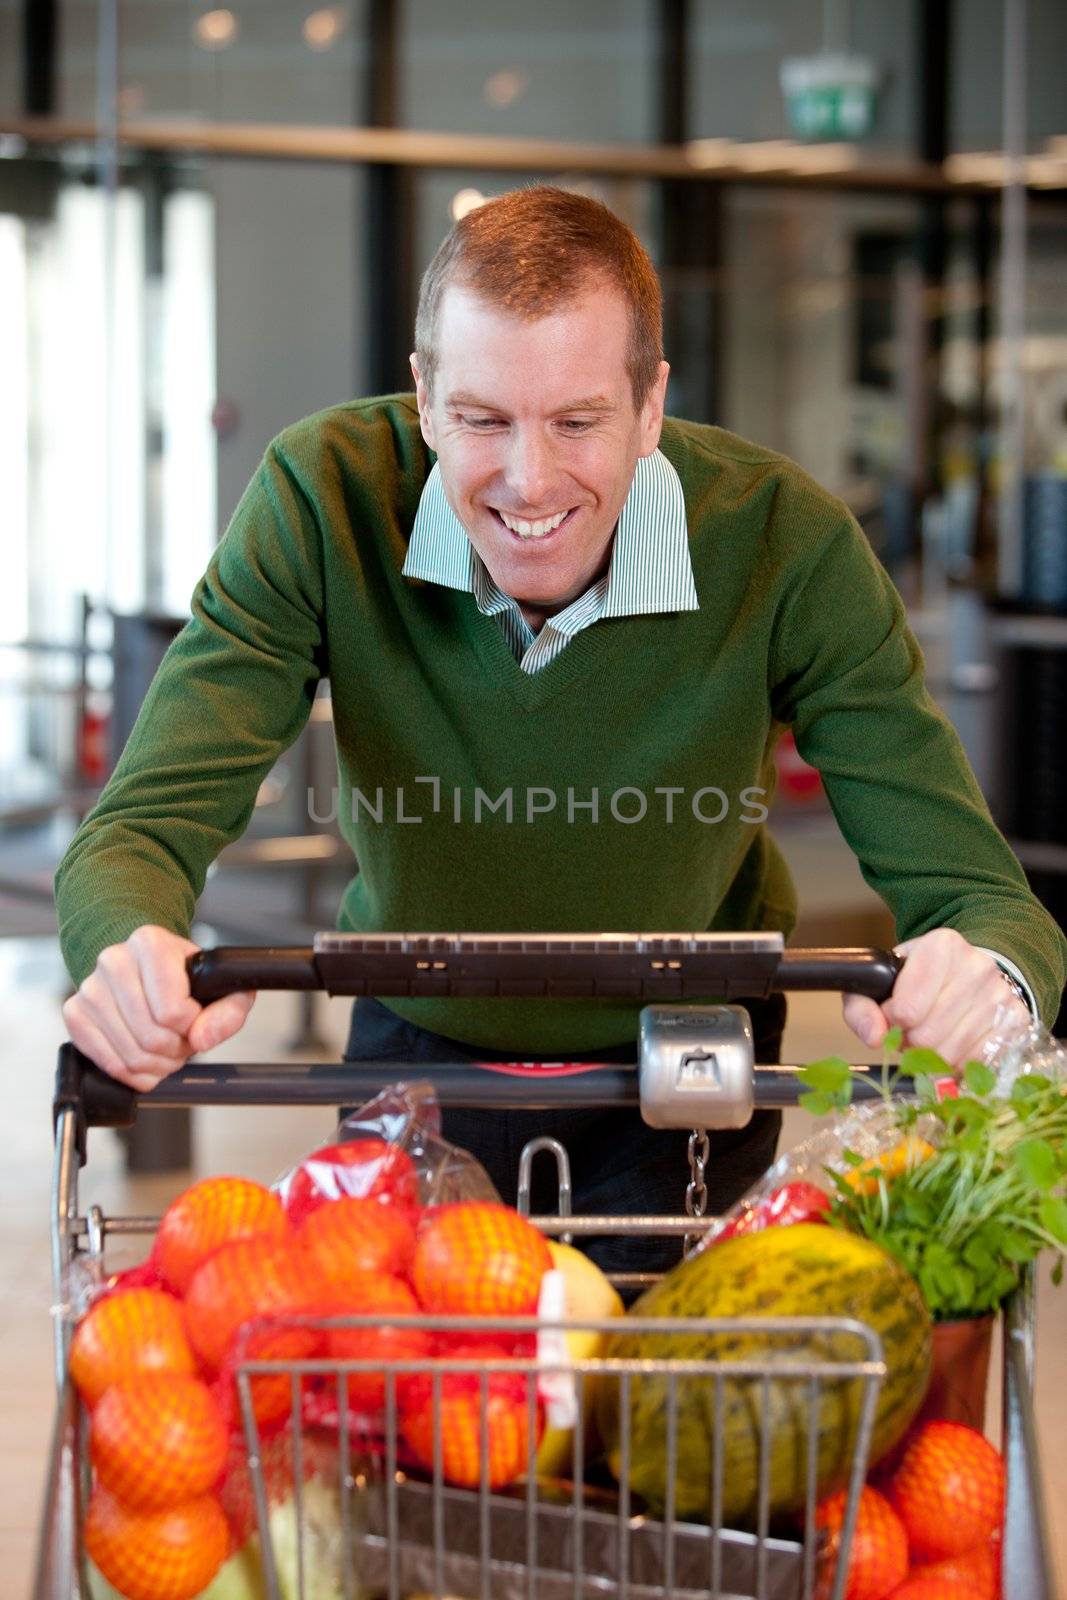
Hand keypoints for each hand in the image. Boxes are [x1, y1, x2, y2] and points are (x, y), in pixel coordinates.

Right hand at [62, 925, 255, 1091]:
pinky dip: (133, 1074)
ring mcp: (90, 987)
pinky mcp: (75, 1013)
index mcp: (150, 943)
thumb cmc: (183, 977)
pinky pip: (108, 1063)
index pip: (173, 1011)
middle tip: (183, 1042)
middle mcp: (114, 960)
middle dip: (176, 1050)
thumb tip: (202, 1038)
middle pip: (151, 1036)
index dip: (192, 1027)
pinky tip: (146, 1061)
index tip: (195, 1019)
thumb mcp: (221, 985)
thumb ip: (229, 1010)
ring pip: (130, 1055)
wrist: (145, 968)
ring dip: (157, 1065)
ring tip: (167, 1050)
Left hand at [842, 927, 1030, 1070]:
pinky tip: (955, 1044)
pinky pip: (977, 1063)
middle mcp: (977, 966)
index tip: (894, 1012)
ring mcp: (1001, 995)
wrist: (969, 972)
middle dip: (911, 1041)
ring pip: (951, 1054)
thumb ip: (861, 1007)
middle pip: (927, 1036)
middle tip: (913, 1029)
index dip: (892, 1019)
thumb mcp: (881, 981)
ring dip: (933, 1055)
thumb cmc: (918, 979)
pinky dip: (959, 1063)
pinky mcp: (1018, 1021)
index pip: (905, 1009)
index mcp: (941, 946)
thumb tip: (875, 1038)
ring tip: (934, 1034)